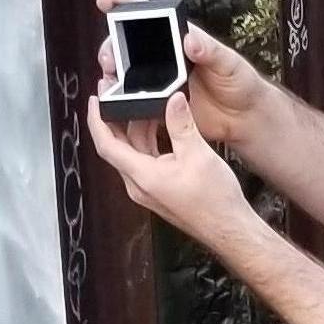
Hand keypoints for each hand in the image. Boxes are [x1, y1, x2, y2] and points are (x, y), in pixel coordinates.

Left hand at [86, 89, 253, 253]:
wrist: (229, 228)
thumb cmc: (215, 202)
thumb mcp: (198, 155)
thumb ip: (182, 124)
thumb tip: (173, 99)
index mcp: (142, 177)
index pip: (106, 145)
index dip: (96, 120)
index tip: (94, 101)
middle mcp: (138, 185)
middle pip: (118, 147)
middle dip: (116, 119)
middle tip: (118, 95)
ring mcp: (147, 188)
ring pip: (133, 152)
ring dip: (137, 128)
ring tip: (146, 104)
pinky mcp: (158, 188)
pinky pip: (146, 159)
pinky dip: (149, 140)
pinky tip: (160, 126)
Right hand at [95, 0, 272, 150]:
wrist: (244, 118)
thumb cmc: (241, 83)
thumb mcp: (229, 61)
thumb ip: (210, 50)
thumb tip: (189, 40)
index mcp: (181, 39)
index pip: (150, 17)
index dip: (125, 6)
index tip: (105, 2)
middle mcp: (167, 58)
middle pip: (128, 45)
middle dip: (111, 46)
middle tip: (109, 57)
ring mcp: (161, 81)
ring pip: (127, 72)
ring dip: (113, 74)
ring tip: (110, 78)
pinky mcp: (161, 104)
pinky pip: (136, 100)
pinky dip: (123, 99)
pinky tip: (116, 100)